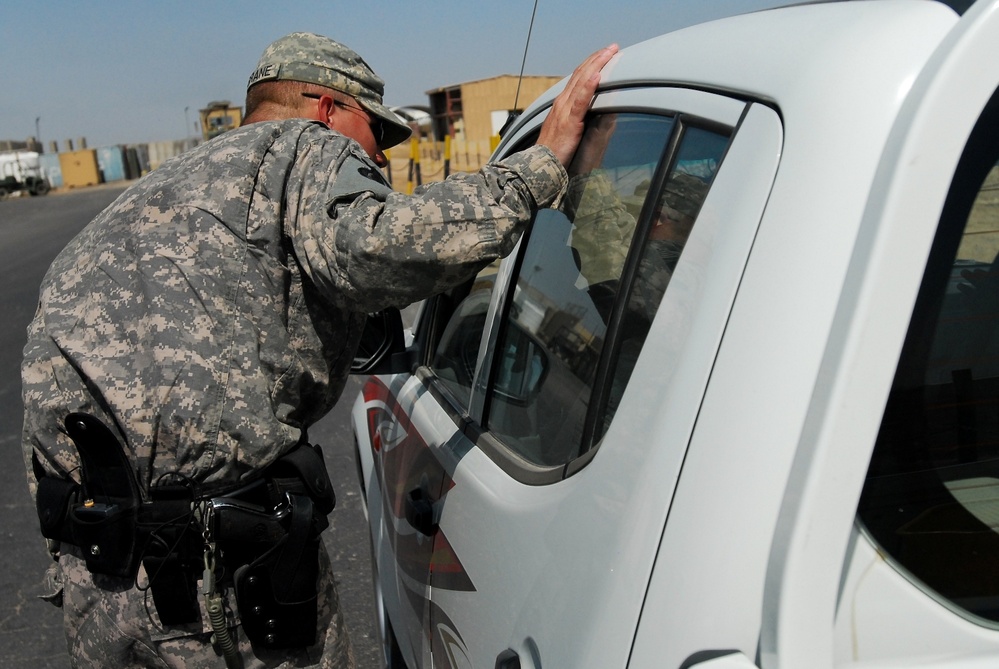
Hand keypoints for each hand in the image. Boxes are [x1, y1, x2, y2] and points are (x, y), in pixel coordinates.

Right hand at [536, 44, 618, 166]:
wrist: (540, 165)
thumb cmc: (553, 151)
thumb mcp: (566, 129)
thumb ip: (575, 117)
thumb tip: (588, 111)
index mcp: (561, 104)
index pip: (577, 77)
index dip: (591, 63)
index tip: (604, 54)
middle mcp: (562, 103)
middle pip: (580, 74)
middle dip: (597, 58)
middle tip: (612, 47)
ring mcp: (565, 111)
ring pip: (581, 82)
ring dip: (596, 65)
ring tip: (609, 53)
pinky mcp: (570, 122)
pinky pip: (580, 101)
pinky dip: (589, 87)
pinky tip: (597, 76)